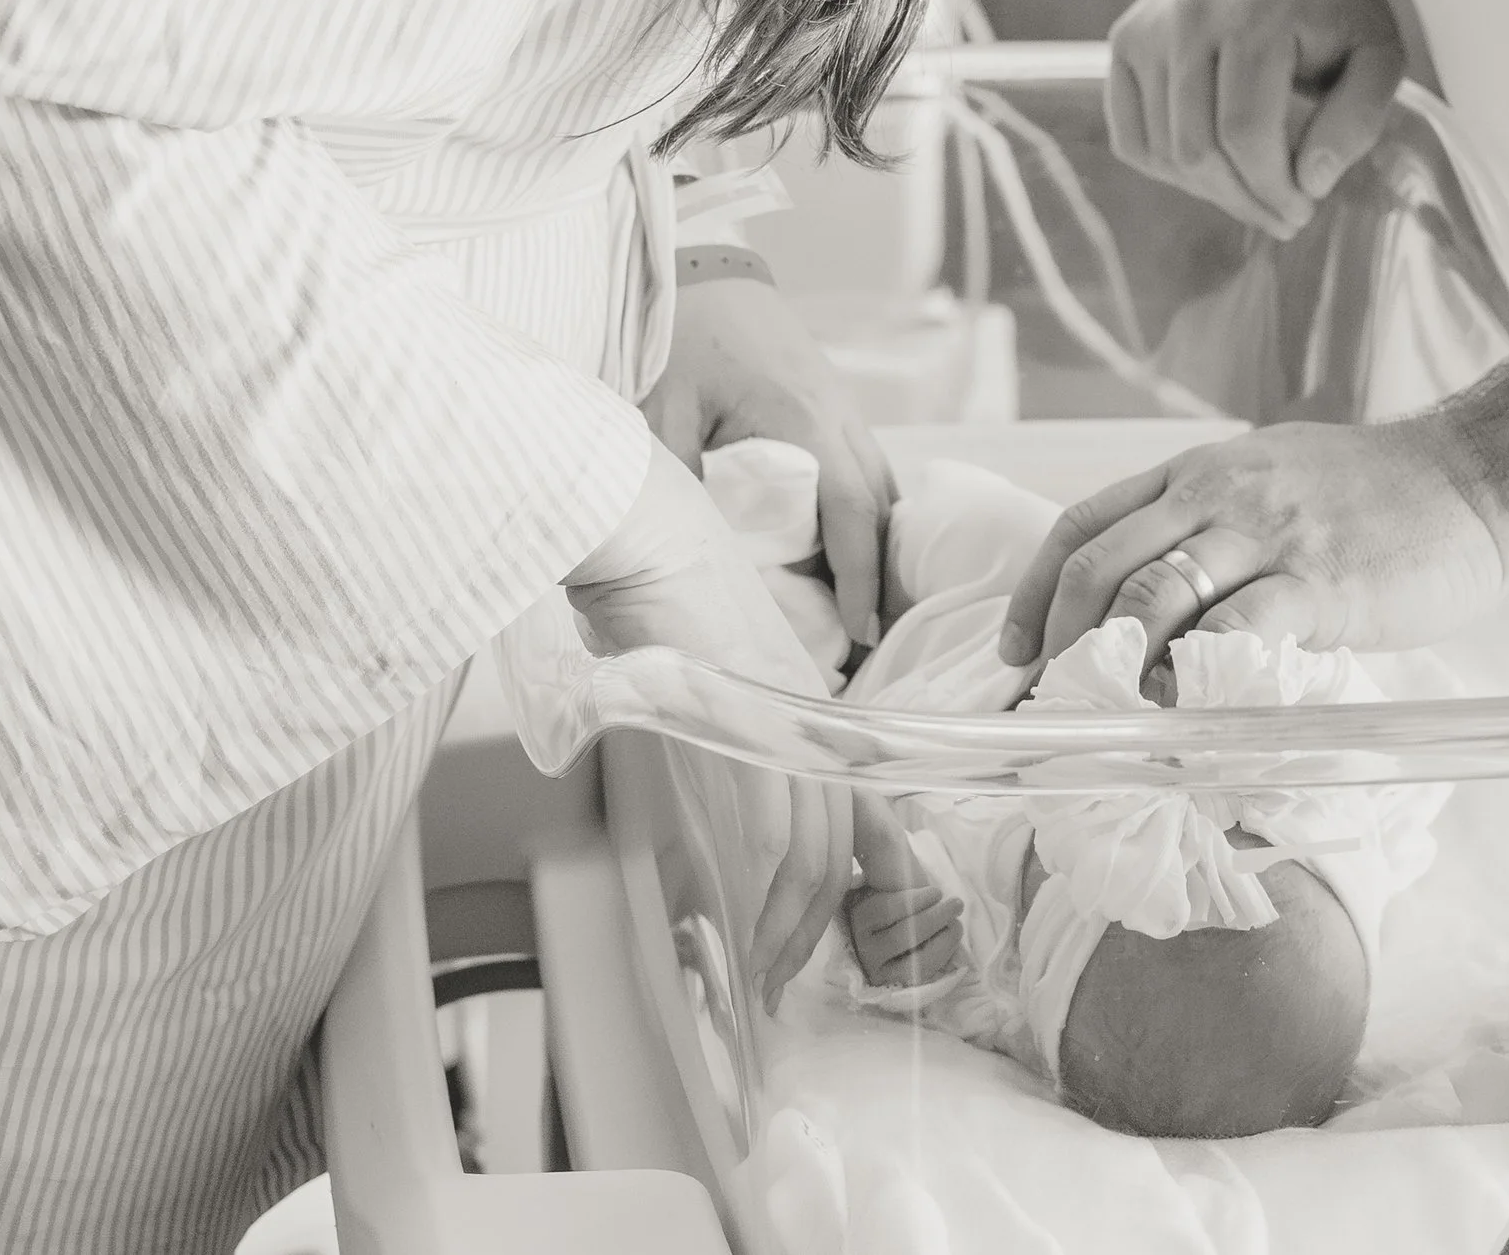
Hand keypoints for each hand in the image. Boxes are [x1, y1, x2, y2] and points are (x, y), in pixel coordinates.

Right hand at [566, 441, 854, 1008]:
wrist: (635, 531)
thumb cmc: (647, 590)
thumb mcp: (694, 673)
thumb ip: (712, 727)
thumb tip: (703, 775)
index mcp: (805, 702)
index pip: (862, 797)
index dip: (873, 868)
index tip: (848, 926)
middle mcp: (812, 710)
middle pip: (849, 837)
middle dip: (824, 921)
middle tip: (786, 977)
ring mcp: (787, 714)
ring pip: (820, 845)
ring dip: (795, 925)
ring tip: (766, 976)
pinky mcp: (755, 722)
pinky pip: (780, 827)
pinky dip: (772, 893)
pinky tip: (753, 935)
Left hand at [644, 276, 900, 644]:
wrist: (699, 265)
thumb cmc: (679, 335)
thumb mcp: (659, 413)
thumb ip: (675, 485)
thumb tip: (677, 562)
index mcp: (803, 420)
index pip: (853, 515)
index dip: (862, 580)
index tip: (862, 635)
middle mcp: (838, 416)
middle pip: (883, 509)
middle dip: (884, 579)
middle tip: (872, 645)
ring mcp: (841, 407)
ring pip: (881, 489)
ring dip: (879, 547)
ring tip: (867, 612)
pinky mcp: (830, 404)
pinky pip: (864, 469)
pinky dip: (865, 515)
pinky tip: (847, 552)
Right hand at [844, 790, 963, 986]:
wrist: (894, 915)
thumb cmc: (893, 880)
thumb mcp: (881, 855)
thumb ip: (872, 832)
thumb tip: (861, 793)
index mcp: (854, 907)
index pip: (884, 911)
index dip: (913, 903)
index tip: (935, 891)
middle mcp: (859, 939)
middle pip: (904, 933)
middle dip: (936, 917)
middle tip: (956, 901)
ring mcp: (874, 962)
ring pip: (914, 954)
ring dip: (942, 932)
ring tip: (956, 915)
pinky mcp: (892, 979)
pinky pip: (922, 971)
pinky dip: (943, 950)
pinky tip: (952, 933)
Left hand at [997, 417, 1506, 673]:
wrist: (1475, 478)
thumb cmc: (1379, 495)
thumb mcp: (1272, 482)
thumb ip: (1213, 530)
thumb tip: (1161, 610)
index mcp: (1196, 472)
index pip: (1083, 524)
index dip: (1034, 593)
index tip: (1014, 653)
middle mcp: (1216, 493)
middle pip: (1100, 565)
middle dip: (1059, 644)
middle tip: (1049, 706)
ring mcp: (1265, 535)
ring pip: (1153, 595)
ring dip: (1115, 665)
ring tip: (1101, 720)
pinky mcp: (1318, 582)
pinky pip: (1235, 630)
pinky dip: (1195, 677)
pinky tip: (1183, 716)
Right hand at [1108, 0, 1404, 240]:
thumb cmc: (1336, 9)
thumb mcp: (1378, 57)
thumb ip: (1358, 120)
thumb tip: (1309, 180)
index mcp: (1258, 15)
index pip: (1244, 133)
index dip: (1272, 189)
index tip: (1301, 209)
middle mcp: (1192, 15)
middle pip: (1197, 149)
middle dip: (1242, 199)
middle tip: (1279, 215)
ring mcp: (1150, 26)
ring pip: (1162, 151)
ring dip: (1209, 190)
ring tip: (1250, 189)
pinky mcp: (1127, 39)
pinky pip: (1130, 136)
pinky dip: (1167, 168)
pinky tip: (1209, 167)